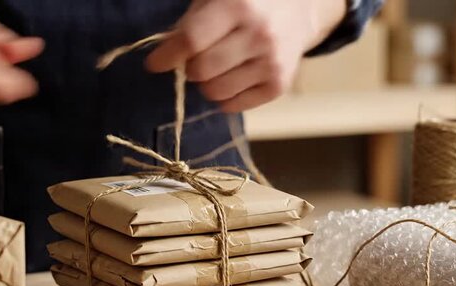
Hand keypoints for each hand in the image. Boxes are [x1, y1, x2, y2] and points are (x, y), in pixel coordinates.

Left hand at [146, 0, 345, 112]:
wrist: (302, 8)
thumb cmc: (249, 0)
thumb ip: (191, 22)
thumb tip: (166, 54)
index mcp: (238, 5)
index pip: (191, 40)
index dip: (166, 56)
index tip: (153, 64)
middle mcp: (258, 34)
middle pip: (201, 71)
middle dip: (190, 68)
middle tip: (197, 59)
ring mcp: (271, 62)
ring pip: (216, 92)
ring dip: (207, 84)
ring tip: (217, 67)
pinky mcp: (279, 84)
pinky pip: (235, 106)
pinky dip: (225, 97)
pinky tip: (232, 77)